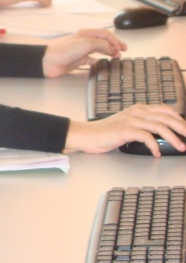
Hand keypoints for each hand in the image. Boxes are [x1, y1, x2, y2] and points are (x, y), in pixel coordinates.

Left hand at [42, 29, 126, 77]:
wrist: (51, 62)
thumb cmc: (65, 51)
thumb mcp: (87, 44)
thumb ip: (102, 44)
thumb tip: (112, 48)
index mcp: (87, 34)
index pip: (105, 35)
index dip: (115, 41)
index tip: (120, 48)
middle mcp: (85, 41)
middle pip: (104, 41)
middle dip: (114, 45)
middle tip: (124, 50)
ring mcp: (82, 50)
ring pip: (100, 50)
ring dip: (109, 52)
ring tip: (116, 56)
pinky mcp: (79, 59)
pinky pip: (92, 59)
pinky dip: (99, 60)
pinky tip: (103, 62)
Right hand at [66, 104, 185, 155]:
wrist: (86, 135)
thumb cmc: (106, 133)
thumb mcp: (127, 125)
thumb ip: (143, 125)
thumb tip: (162, 134)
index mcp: (139, 108)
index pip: (166, 110)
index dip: (179, 119)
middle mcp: (137, 111)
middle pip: (167, 117)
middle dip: (182, 127)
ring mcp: (131, 120)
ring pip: (160, 126)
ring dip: (173, 138)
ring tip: (180, 147)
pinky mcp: (124, 130)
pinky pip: (146, 136)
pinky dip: (154, 146)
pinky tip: (156, 153)